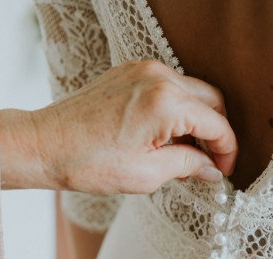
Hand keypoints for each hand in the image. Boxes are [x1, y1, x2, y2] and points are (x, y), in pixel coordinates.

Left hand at [0, 60, 236, 193]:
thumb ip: (188, 165)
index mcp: (167, 102)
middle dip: (215, 133)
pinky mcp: (129, 72)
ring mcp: (143, 70)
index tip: (223, 170)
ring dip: (196, 121)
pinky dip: (175, 109)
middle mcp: (159, 77)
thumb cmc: (88, 162)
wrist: (45, 144)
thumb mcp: (147, 173)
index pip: (217, 124)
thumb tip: (212, 168)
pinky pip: (168, 87)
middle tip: (208, 162)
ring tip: (184, 152)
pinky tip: (165, 135)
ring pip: (191, 92)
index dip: (226, 151)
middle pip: (211, 101)